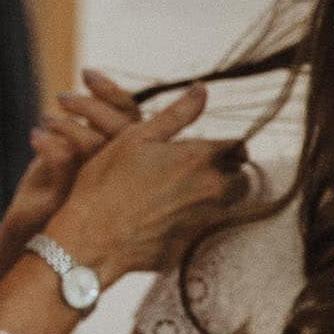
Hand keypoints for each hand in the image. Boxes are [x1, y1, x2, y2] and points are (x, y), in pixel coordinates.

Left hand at [0, 70, 143, 299]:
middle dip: (91, 105)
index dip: (112, 93)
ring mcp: (104, 192)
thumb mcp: (74, 175)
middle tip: (62, 95)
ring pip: (98, 146)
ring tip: (46, 118)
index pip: (132, 118)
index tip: (87, 72)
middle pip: (123, 128)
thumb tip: (85, 99)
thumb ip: (85, 140)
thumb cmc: (62, 218)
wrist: (49, 263)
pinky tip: (35, 136)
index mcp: (131, 166)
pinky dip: (51, 147)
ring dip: (71, 124)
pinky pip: (69, 166)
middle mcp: (125, 179)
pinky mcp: (77, 203)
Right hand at [43, 84, 251, 282]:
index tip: (209, 149)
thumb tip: (202, 89)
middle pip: (242, 178)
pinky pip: (205, 228)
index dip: (226, 146)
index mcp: (199, 158)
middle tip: (199, 171)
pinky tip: (168, 217)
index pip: (239, 146)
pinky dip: (194, 220)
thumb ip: (176, 114)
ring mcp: (204, 220)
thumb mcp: (136, 137)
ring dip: (216, 196)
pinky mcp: (192, 245)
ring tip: (184, 192)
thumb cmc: (107, 183)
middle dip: (228, 173)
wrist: (91, 237)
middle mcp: (211, 189)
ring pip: (228, 204)